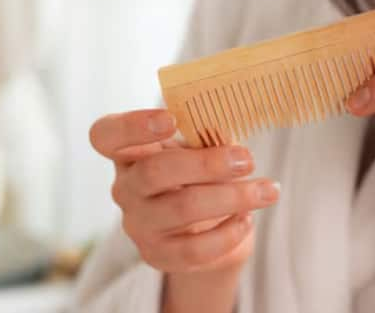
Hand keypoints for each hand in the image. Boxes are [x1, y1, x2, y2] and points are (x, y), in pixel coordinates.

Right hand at [89, 109, 279, 311]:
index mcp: (128, 151)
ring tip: (268, 190)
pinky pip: (194, 249)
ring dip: (232, 197)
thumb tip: (228, 124)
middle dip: (206, 164)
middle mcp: (125, 187)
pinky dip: (228, 233)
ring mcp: (138, 223)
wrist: (201, 228)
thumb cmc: (197, 173)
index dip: (133, 126)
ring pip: (181, 209)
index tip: (171, 119)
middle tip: (247, 159)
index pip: (106, 135)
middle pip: (154, 172)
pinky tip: (247, 219)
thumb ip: (206, 134)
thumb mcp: (198, 148)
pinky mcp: (157, 255)